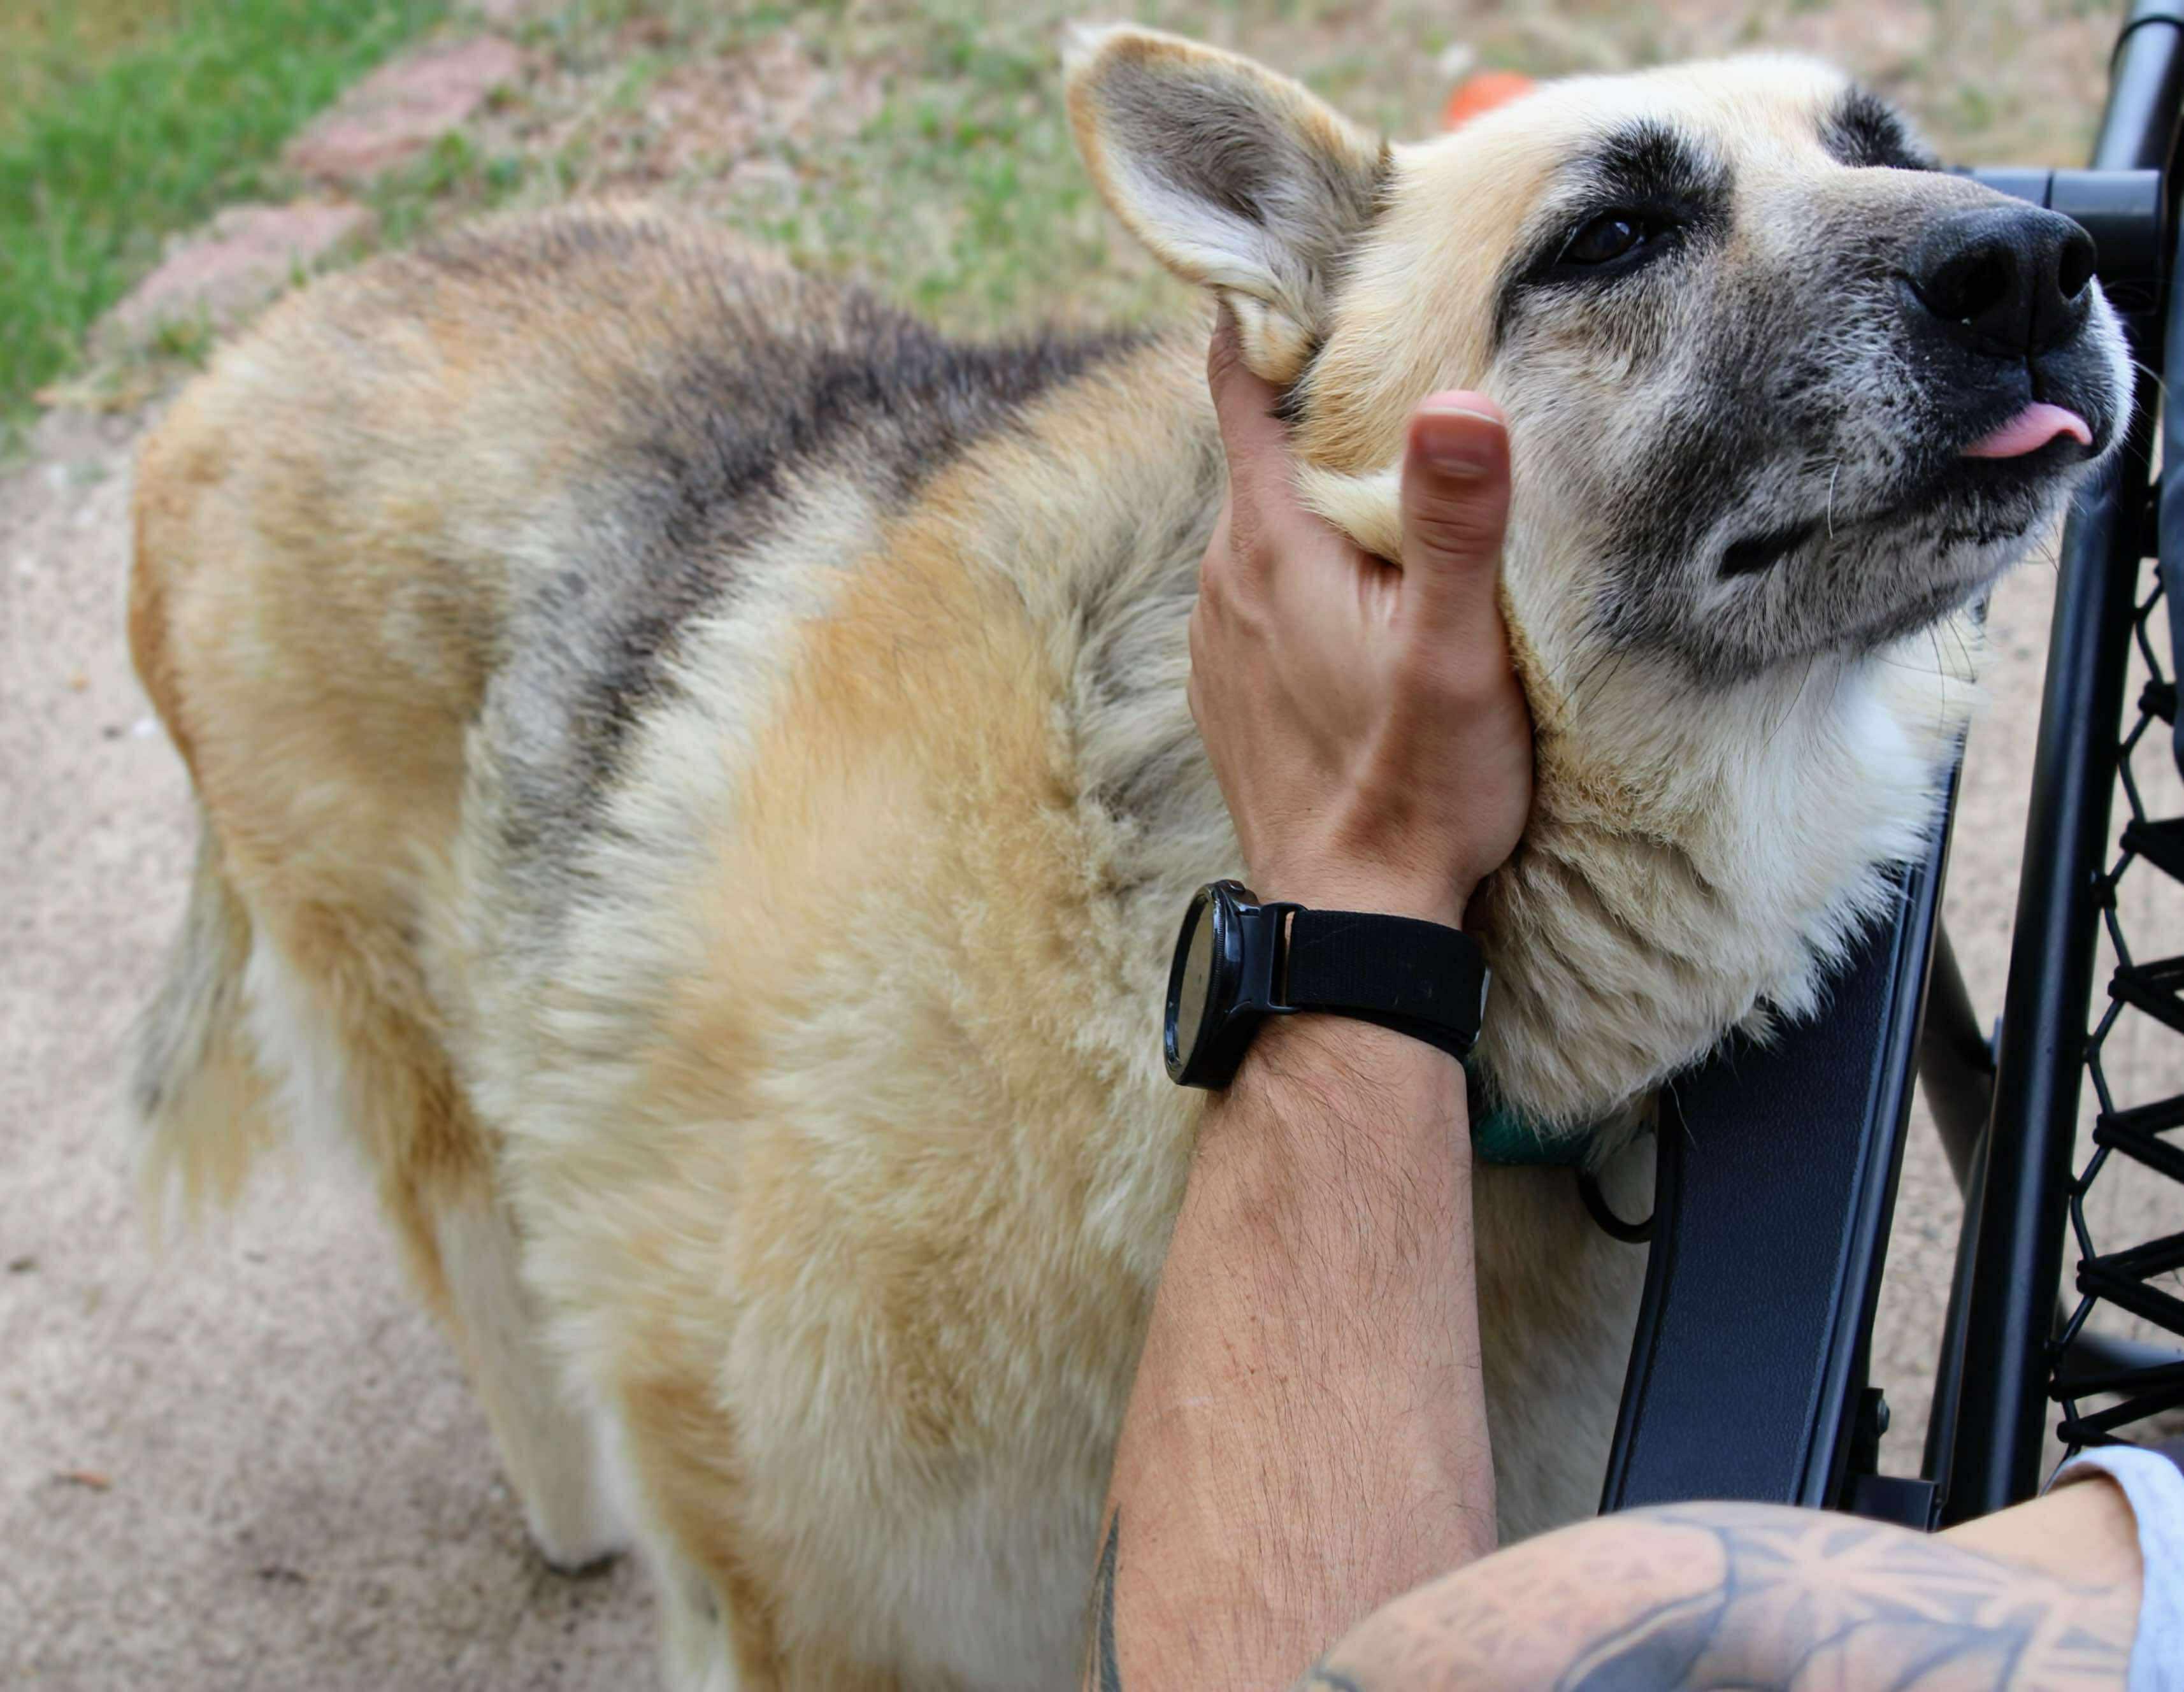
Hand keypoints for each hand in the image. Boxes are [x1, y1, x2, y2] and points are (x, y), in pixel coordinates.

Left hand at [1190, 310, 1532, 929]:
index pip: (1238, 386)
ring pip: (1259, 519)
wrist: (1352, 919)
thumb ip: (1455, 524)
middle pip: (1256, 446)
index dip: (1273, 315)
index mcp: (1268, 545)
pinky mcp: (1234, 686)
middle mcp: (1222, 579)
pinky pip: (1258, 586)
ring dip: (1312, 484)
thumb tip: (1456, 403)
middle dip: (1316, 395)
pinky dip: (1301, 557)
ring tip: (1394, 459)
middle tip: (1400, 348)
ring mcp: (1219, 637)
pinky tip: (1361, 578)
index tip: (1327, 265)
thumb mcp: (1454, 650)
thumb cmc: (1411, 788)